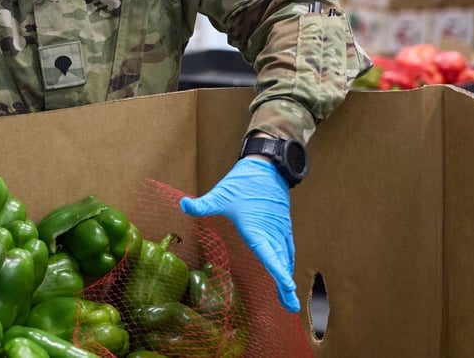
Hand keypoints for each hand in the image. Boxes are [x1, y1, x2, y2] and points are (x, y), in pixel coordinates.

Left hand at [180, 158, 298, 312]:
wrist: (267, 166)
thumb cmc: (244, 181)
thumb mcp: (221, 194)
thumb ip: (203, 204)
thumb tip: (182, 204)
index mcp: (259, 228)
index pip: (270, 254)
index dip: (279, 271)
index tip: (288, 287)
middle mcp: (272, 232)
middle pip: (281, 262)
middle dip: (286, 285)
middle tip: (291, 307)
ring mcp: (279, 229)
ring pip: (286, 257)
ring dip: (288, 277)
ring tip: (290, 299)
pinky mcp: (282, 226)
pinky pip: (287, 248)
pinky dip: (287, 263)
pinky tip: (285, 271)